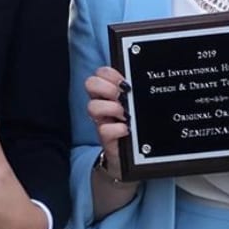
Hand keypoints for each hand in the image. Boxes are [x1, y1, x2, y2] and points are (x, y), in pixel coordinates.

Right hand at [85, 64, 130, 181]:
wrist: (132, 156)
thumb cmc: (134, 125)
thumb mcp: (134, 105)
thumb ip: (133, 92)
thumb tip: (138, 80)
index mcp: (108, 91)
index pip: (100, 72)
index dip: (110, 74)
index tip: (124, 82)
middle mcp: (101, 103)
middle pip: (90, 83)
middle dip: (107, 87)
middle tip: (121, 96)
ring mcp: (101, 120)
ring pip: (92, 106)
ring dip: (111, 108)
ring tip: (124, 114)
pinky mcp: (105, 138)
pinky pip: (104, 129)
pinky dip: (117, 128)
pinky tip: (126, 130)